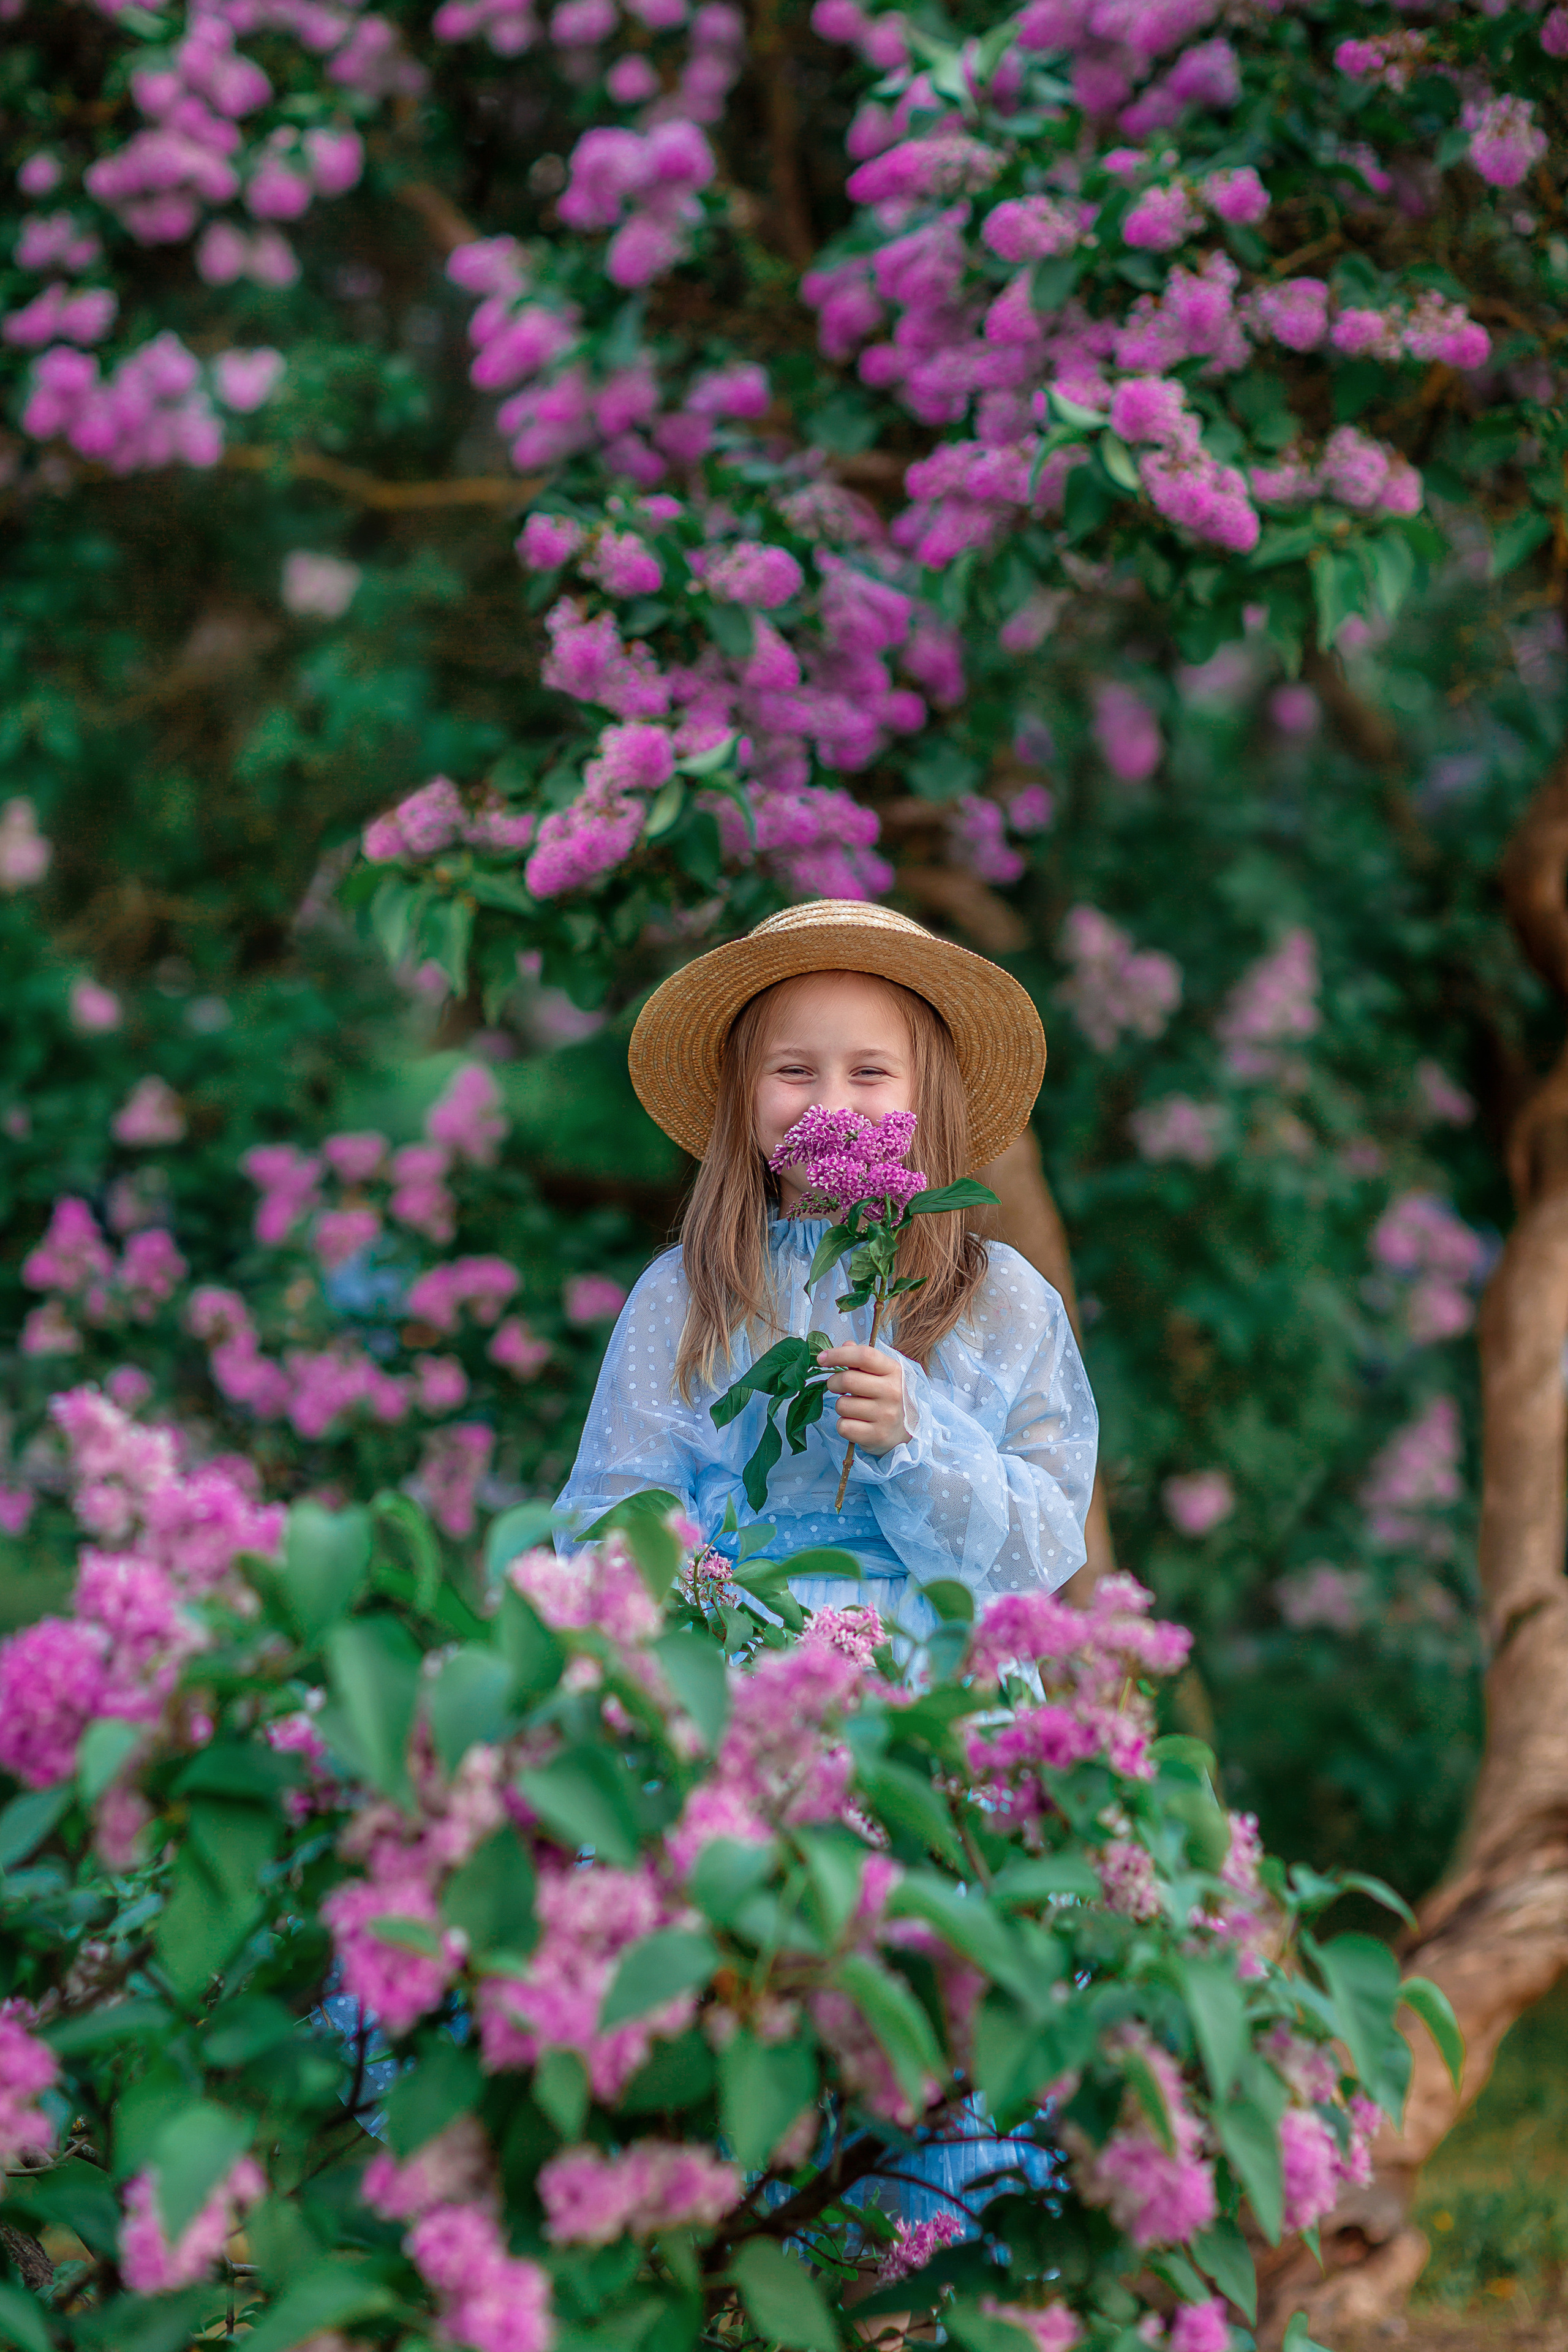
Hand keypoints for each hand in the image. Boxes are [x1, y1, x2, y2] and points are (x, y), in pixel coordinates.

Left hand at [818, 1342, 909, 1456]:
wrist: (904, 1432)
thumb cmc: (887, 1398)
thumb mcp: (882, 1374)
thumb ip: (863, 1359)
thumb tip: (845, 1345)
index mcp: (894, 1371)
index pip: (864, 1355)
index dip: (838, 1354)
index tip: (822, 1358)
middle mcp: (893, 1392)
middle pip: (848, 1380)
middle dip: (833, 1383)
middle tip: (836, 1386)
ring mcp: (886, 1415)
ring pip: (842, 1405)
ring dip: (841, 1406)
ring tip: (854, 1408)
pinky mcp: (877, 1435)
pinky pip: (844, 1426)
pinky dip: (844, 1425)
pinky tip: (856, 1423)